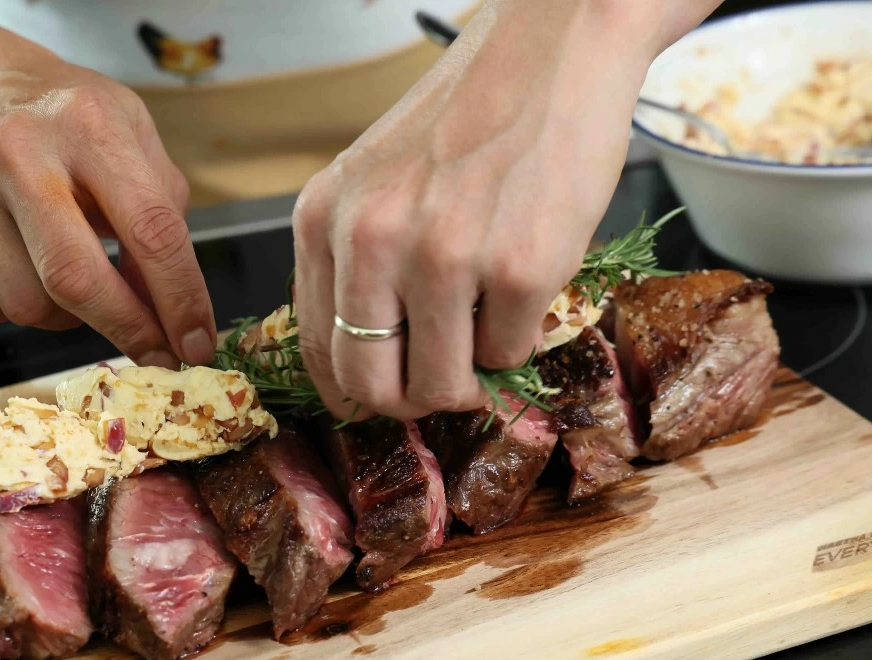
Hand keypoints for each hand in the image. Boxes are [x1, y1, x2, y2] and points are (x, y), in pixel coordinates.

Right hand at [0, 65, 214, 368]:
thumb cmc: (70, 130)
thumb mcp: (134, 144)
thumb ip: (162, 222)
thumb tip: (172, 316)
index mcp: (87, 124)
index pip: (150, 230)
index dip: (180, 299)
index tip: (196, 345)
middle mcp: (15, 149)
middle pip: (75, 278)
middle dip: (126, 329)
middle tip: (154, 352)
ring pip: (25, 306)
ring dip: (65, 317)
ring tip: (73, 280)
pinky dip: (8, 313)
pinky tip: (20, 273)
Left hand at [293, 0, 716, 419]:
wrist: (554, 47)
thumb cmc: (469, 113)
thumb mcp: (376, 179)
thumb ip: (357, 259)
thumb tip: (367, 360)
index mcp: (324, 219)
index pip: (318, 351)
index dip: (354, 391)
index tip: (382, 397)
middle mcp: (371, 240)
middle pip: (373, 387)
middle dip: (412, 401)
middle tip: (444, 382)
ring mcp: (443, 256)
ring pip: (444, 385)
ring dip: (471, 373)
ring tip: (489, 320)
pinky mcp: (517, 269)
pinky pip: (508, 353)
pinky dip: (520, 334)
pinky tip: (526, 281)